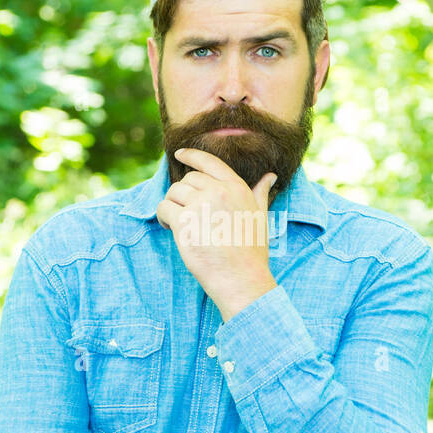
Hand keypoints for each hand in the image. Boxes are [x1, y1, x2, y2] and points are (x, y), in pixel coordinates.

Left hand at [156, 148, 277, 321]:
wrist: (242, 278)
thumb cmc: (252, 251)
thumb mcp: (261, 216)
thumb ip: (260, 193)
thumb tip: (270, 177)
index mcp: (237, 187)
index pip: (209, 162)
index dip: (191, 155)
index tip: (179, 154)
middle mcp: (218, 192)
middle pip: (188, 179)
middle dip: (182, 193)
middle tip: (184, 210)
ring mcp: (200, 205)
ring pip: (173, 192)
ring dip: (171, 204)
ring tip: (175, 221)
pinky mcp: (184, 222)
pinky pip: (164, 208)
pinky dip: (162, 216)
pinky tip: (169, 227)